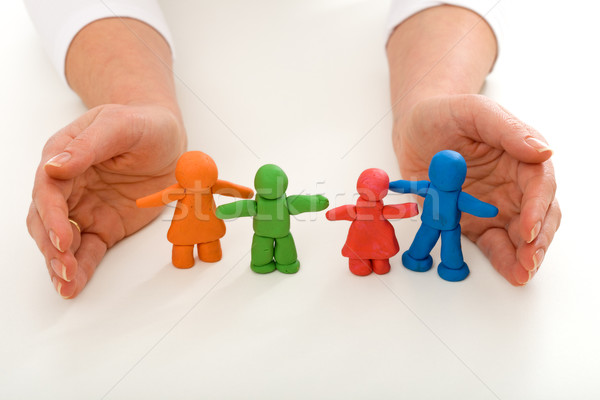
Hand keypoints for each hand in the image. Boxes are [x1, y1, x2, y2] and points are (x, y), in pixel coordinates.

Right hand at [27, 104, 185, 297]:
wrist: (167, 138)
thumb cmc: (142, 124)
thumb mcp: (119, 125)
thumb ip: (88, 146)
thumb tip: (54, 167)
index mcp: (64, 156)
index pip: (47, 189)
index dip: (52, 216)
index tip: (63, 238)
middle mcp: (68, 186)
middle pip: (46, 220)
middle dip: (52, 246)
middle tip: (65, 268)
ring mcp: (85, 208)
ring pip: (61, 240)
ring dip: (60, 262)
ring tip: (67, 284)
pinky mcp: (103, 226)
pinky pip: (87, 250)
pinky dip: (81, 268)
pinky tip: (74, 285)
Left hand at [393, 94, 559, 284]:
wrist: (413, 130)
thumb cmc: (444, 114)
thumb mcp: (474, 111)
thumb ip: (507, 129)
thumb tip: (543, 151)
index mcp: (521, 156)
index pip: (540, 183)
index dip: (538, 207)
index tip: (529, 228)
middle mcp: (514, 183)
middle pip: (539, 214)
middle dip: (538, 240)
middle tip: (530, 260)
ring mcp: (496, 205)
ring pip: (520, 235)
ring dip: (525, 256)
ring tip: (522, 273)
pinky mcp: (475, 221)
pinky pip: (493, 243)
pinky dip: (502, 259)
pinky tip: (510, 273)